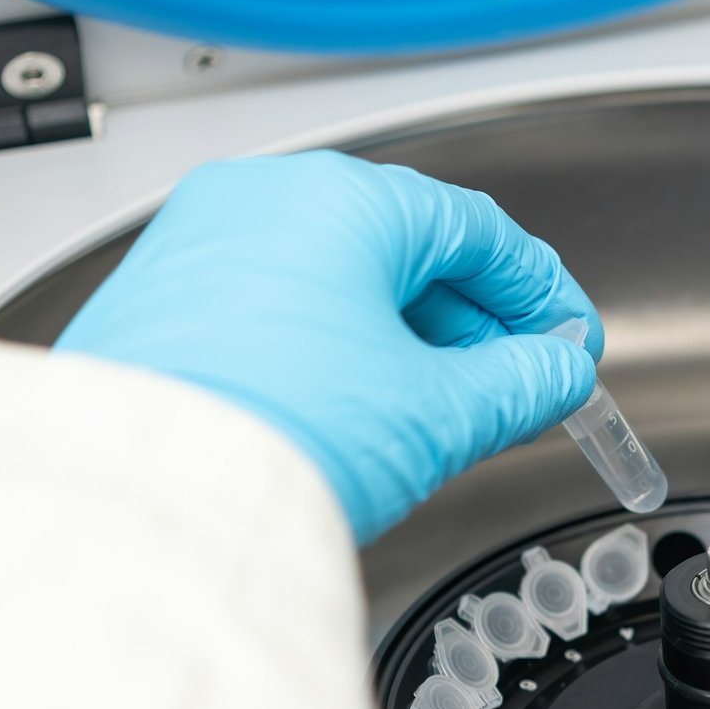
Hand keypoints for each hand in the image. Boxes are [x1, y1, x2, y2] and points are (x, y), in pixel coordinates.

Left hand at [56, 150, 600, 543]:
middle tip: (519, 385)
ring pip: (344, 277)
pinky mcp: (168, 296)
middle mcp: (266, 200)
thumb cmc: (271, 437)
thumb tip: (558, 372)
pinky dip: (339, 347)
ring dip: (410, 341)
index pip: (480, 232)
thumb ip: (522, 384)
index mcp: (342, 202)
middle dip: (477, 326)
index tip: (570, 341)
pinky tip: (366, 407)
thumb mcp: (438, 411)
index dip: (542, 294)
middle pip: (410, 251)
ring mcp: (206, 243)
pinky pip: (283, 303)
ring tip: (445, 408)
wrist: (138, 508)